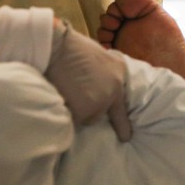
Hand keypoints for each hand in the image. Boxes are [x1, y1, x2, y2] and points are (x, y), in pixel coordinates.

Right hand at [45, 21, 131, 141]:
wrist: (58, 47)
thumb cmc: (71, 48)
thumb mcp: (97, 56)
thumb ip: (102, 74)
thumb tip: (94, 86)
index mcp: (119, 73)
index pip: (122, 103)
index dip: (123, 123)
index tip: (126, 137)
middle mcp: (114, 90)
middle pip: (99, 113)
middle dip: (85, 107)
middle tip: (73, 91)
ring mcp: (101, 101)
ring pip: (85, 117)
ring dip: (76, 111)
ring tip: (66, 92)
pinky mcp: (85, 110)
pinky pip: (73, 120)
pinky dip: (66, 113)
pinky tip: (61, 97)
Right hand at [98, 0, 184, 90]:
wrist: (167, 68)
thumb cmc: (167, 42)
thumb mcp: (157, 13)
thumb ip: (138, 2)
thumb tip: (119, 0)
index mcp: (140, 16)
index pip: (119, 4)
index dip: (119, 6)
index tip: (125, 13)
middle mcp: (130, 27)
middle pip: (108, 15)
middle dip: (109, 18)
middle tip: (116, 25)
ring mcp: (121, 41)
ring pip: (102, 29)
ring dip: (104, 30)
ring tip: (112, 36)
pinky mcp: (116, 55)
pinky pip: (100, 45)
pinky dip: (101, 43)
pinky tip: (109, 46)